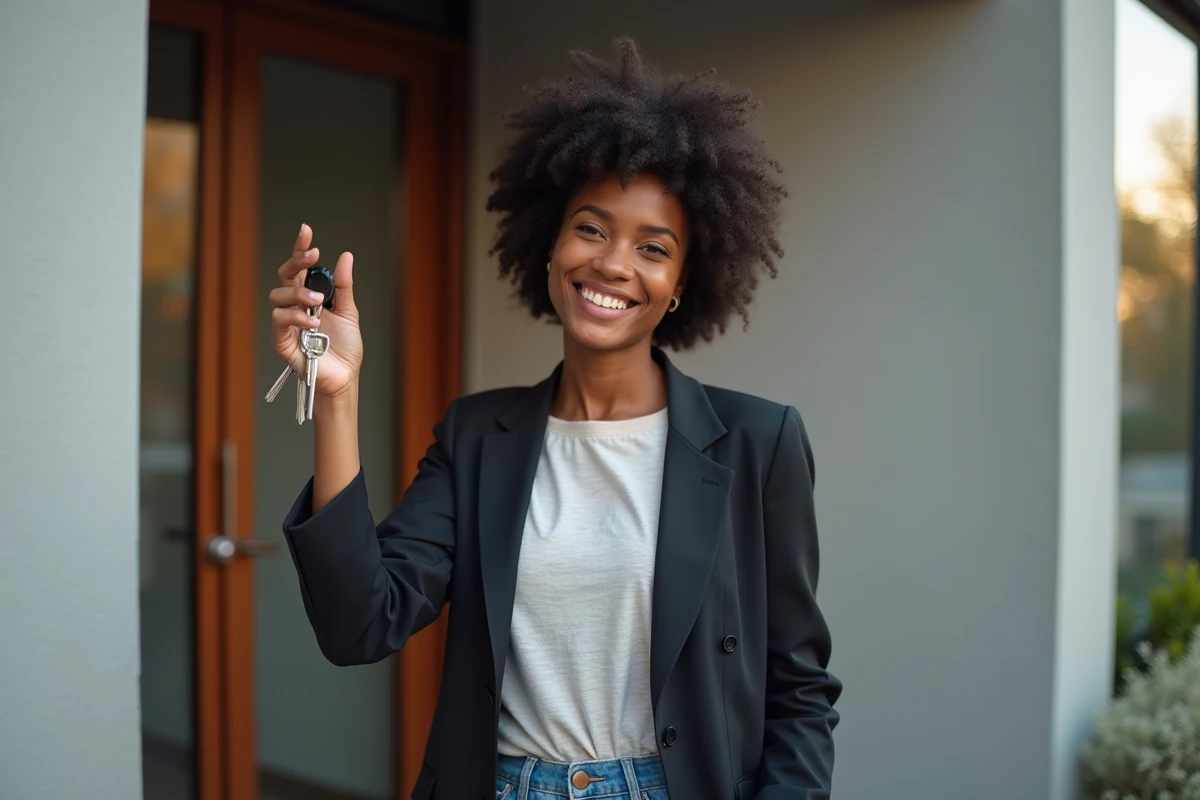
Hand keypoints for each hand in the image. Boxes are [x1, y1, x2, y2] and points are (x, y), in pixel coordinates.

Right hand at [270, 224, 361, 398]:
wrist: (345, 377)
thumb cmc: (344, 348)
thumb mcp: (349, 312)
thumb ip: (344, 286)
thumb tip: (345, 256)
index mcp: (309, 297)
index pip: (300, 268)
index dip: (300, 249)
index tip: (306, 231)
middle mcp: (295, 307)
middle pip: (284, 277)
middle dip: (295, 263)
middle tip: (312, 256)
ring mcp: (286, 324)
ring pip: (277, 297)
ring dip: (298, 294)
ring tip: (318, 302)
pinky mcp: (281, 342)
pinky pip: (279, 322)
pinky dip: (295, 318)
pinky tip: (313, 322)